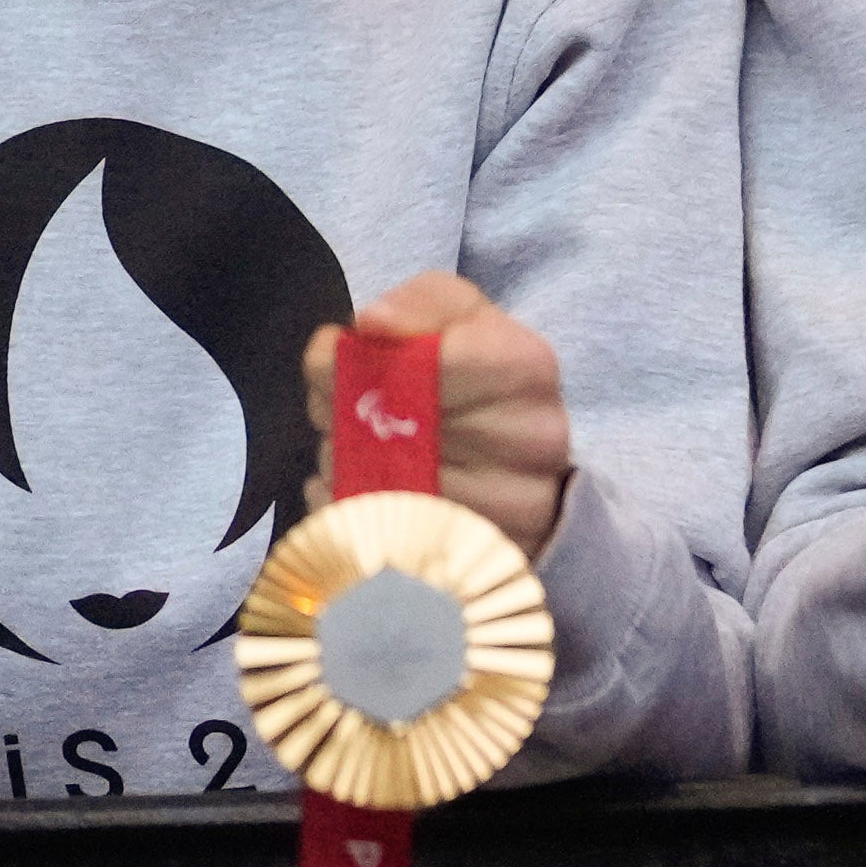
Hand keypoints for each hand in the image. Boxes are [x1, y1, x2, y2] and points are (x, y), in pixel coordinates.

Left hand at [314, 275, 573, 553]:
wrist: (520, 471)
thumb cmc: (481, 380)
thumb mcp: (460, 318)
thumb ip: (418, 303)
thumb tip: (370, 324)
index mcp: (528, 368)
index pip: (426, 361)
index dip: (358, 359)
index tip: (335, 356)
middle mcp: (531, 443)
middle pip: (393, 426)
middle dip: (339, 410)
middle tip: (335, 402)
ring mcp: (508, 514)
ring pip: (376, 483)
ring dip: (341, 459)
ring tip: (358, 445)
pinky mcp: (472, 563)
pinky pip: (373, 532)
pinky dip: (344, 505)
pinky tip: (361, 487)